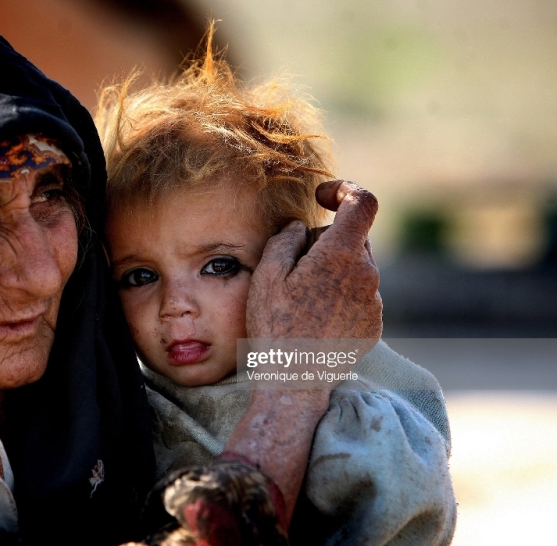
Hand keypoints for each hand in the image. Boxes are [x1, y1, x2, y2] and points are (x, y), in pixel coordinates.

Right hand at [226, 180, 381, 523]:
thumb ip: (286, 239)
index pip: (362, 203)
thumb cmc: (274, 326)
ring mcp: (374, 302)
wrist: (294, 381)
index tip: (321, 198)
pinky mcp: (374, 324)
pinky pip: (360, 294)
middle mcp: (367, 275)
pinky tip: (314, 317)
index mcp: (342, 256)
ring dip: (333, 270)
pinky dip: (340, 295)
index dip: (344, 190)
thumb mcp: (267, 275)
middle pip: (354, 237)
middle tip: (293, 264)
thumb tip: (300, 227)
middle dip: (326, 239)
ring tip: (300, 299)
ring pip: (357, 267)